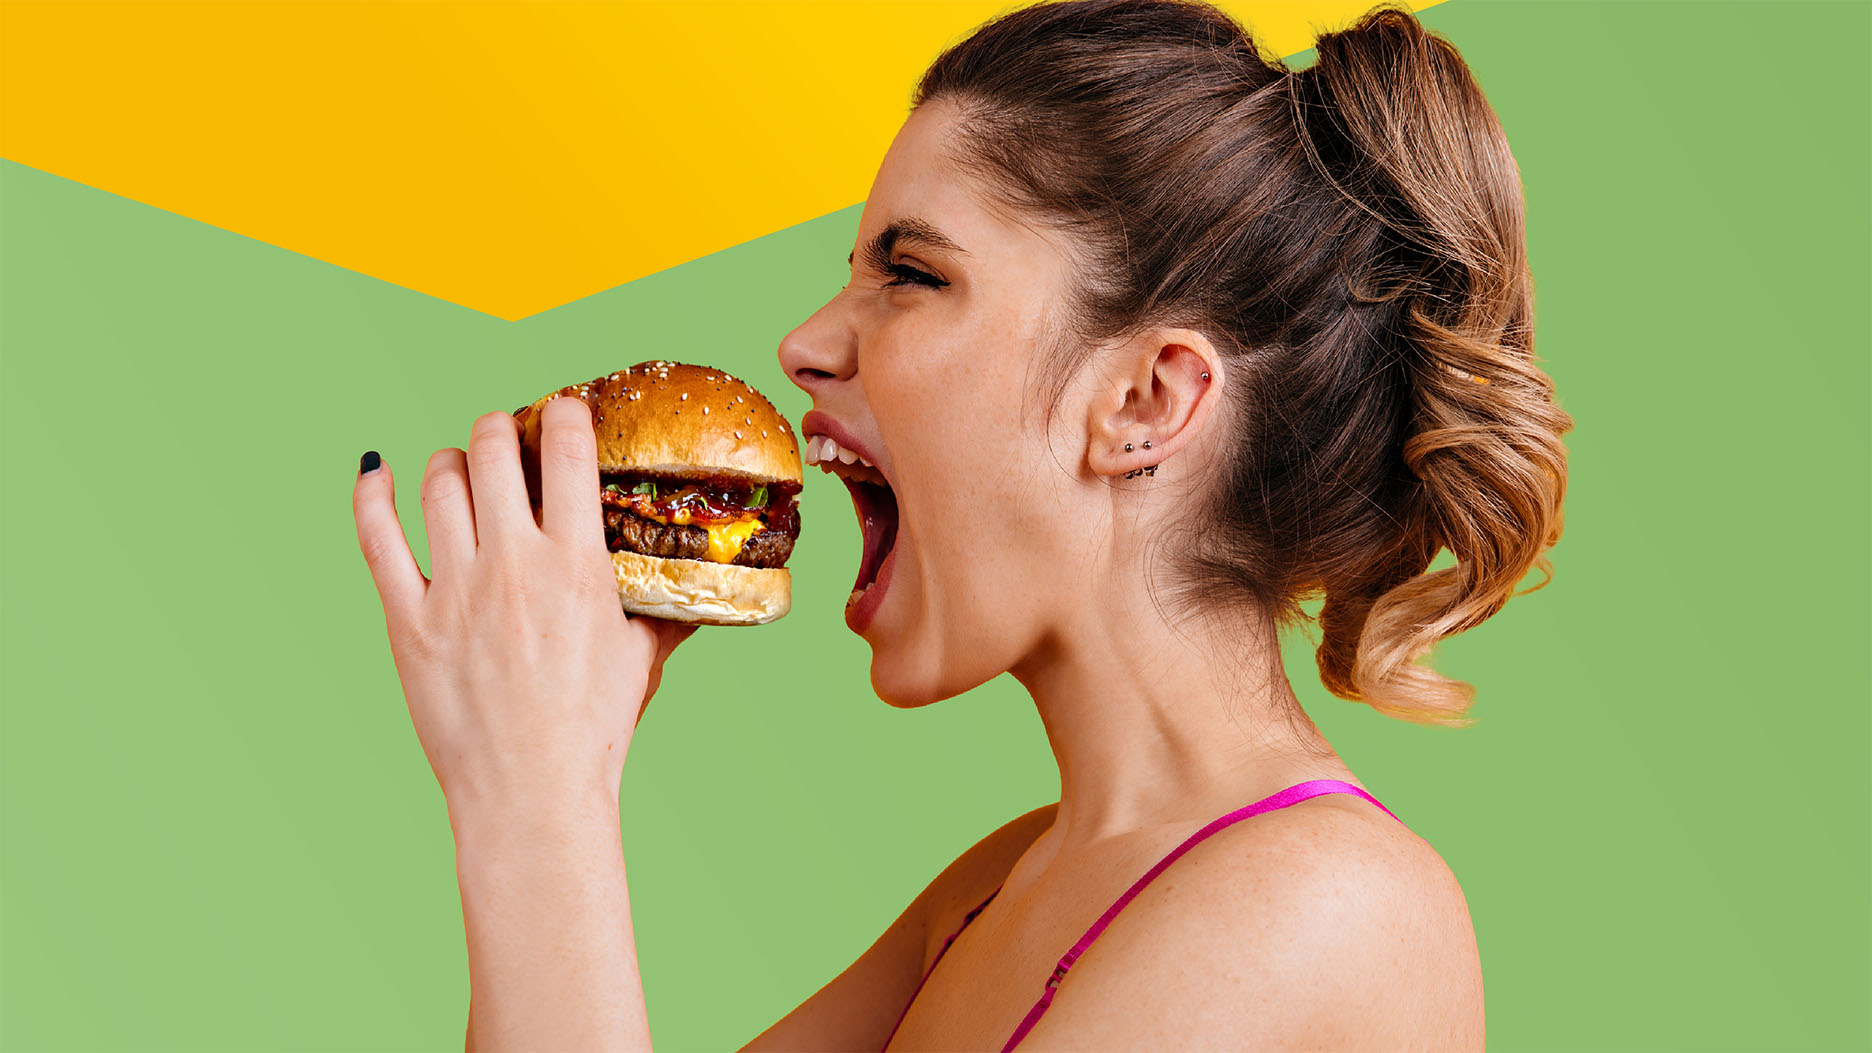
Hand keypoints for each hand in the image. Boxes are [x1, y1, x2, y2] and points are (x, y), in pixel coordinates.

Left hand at [352, 397, 697, 809]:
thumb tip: (698, 591)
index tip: (565, 414)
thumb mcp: (641, 658)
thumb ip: (661, 611)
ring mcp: (456, 587)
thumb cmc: (593, 730)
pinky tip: (376, 470)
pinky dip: (373, 494)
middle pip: (493, 450)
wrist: (531, 792)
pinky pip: (377, 536)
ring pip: (440, 483)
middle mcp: (514, 562)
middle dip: (501, 431)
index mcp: (576, 563)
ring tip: (461, 468)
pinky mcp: (409, 619)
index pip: (568, 450)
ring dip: (451, 462)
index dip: (565, 415)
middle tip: (508, 442)